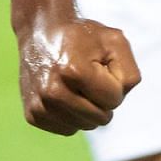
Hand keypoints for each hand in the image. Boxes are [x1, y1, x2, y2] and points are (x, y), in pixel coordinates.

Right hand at [15, 14, 139, 134]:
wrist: (42, 32)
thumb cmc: (84, 37)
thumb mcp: (115, 43)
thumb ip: (129, 74)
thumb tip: (116, 102)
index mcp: (74, 72)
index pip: (114, 100)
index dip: (115, 83)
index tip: (101, 66)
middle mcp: (53, 92)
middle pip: (100, 118)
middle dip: (102, 98)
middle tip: (90, 76)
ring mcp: (40, 106)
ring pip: (84, 125)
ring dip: (88, 109)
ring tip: (77, 84)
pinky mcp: (32, 115)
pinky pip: (68, 129)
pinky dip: (73, 116)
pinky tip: (66, 94)